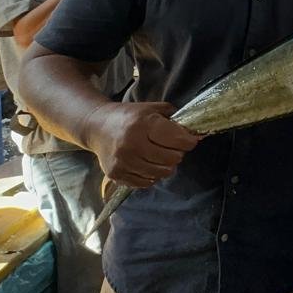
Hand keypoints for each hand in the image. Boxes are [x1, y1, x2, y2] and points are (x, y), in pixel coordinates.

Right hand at [83, 102, 201, 188]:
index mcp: (143, 124)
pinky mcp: (116, 174)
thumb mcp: (152, 109)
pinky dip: (152, 176)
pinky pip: (145, 183)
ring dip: (166, 167)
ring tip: (162, 158)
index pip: (177, 140)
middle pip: (171, 159)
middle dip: (177, 154)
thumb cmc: (129, 116)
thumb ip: (174, 118)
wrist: (96, 126)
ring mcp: (123, 161)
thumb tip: (197, 133)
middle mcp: (132, 144)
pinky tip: (148, 165)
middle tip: (173, 149)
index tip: (190, 141)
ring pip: (160, 173)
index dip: (189, 142)